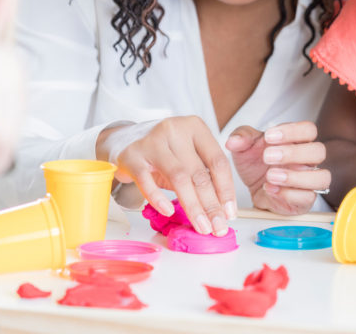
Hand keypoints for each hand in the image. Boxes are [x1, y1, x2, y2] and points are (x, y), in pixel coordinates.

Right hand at [98, 116, 234, 236]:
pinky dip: (159, 199)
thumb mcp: (188, 157)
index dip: (227, 190)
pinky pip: (146, 181)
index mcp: (196, 128)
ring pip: (179, 178)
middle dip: (212, 205)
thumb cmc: (164, 153)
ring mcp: (152, 142)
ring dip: (193, 207)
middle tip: (218, 227)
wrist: (125, 140)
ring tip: (202, 226)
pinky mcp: (131, 156)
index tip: (230, 213)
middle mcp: (176, 130)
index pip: (218, 161)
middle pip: (199, 173)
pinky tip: (169, 212)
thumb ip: (205, 177)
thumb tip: (223, 211)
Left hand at [226, 121, 329, 215]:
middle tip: (268, 157)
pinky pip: (308, 198)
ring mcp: (309, 181)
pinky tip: (270, 188)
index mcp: (298, 141)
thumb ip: (241, 138)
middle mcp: (308, 160)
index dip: (292, 131)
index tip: (269, 136)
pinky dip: (288, 194)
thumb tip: (234, 141)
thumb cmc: (257, 164)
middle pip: (318, 151)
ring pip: (321, 177)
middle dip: (293, 153)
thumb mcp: (245, 147)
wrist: (255, 189)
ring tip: (271, 176)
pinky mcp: (304, 200)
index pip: (308, 130)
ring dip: (295, 177)